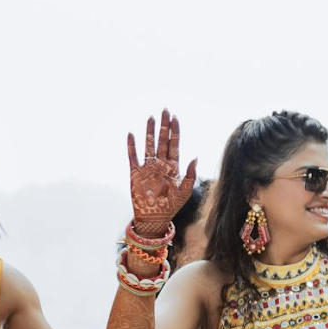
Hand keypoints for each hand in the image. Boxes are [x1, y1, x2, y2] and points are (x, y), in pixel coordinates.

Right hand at [126, 110, 198, 232]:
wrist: (155, 218)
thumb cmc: (172, 206)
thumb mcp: (185, 191)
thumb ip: (190, 174)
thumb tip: (195, 157)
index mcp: (173, 167)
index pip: (174, 145)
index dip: (175, 131)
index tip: (176, 118)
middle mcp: (160, 164)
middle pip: (162, 140)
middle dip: (164, 126)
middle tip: (165, 110)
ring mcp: (147, 167)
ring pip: (148, 145)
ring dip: (149, 132)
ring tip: (151, 117)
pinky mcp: (135, 173)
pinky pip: (133, 157)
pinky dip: (132, 146)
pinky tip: (131, 134)